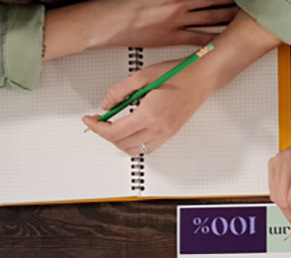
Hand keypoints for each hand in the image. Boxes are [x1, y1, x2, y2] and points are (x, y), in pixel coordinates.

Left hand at [83, 59, 211, 155]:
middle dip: (105, 134)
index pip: (115, 132)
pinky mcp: (170, 134)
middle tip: (98, 121)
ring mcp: (165, 133)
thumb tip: (106, 104)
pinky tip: (129, 131)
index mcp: (150, 114)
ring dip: (119, 141)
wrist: (201, 78)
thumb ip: (120, 90)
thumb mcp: (142, 76)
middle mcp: (158, 128)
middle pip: (122, 143)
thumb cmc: (178, 74)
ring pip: (134, 150)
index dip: (97, 128)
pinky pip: (147, 148)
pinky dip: (133, 143)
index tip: (89, 120)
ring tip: (112, 127)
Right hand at [95, 0, 236, 50]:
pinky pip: (199, 39)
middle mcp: (177, 7)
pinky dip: (214, 37)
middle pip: (213, 4)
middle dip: (230, 3)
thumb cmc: (122, 6)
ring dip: (227, 18)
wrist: (104, 23)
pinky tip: (225, 38)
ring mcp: (175, 24)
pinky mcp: (171, 39)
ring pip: (211, 20)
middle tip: (243, 4)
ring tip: (241, 16)